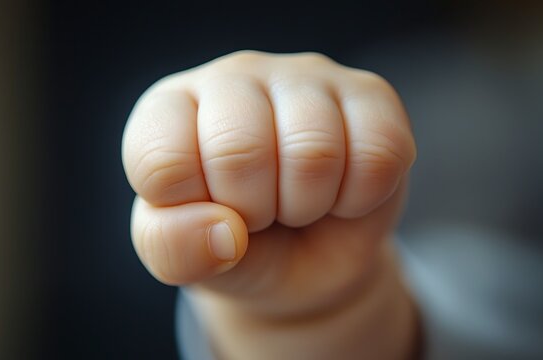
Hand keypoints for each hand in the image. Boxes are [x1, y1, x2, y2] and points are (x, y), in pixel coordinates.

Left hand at [122, 51, 417, 358]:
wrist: (306, 255)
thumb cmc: (235, 244)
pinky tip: (342, 188)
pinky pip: (378, 153)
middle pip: (240, 150)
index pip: (163, 160)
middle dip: (255, 210)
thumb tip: (225, 231)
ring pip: (313, 151)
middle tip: (261, 211)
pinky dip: (360, 196)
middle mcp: (233, 77)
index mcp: (170, 110)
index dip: (193, 215)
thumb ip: (173, 249)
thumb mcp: (185, 258)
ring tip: (298, 199)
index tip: (210, 214)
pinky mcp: (369, 94)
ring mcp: (304, 77)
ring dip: (308, 204)